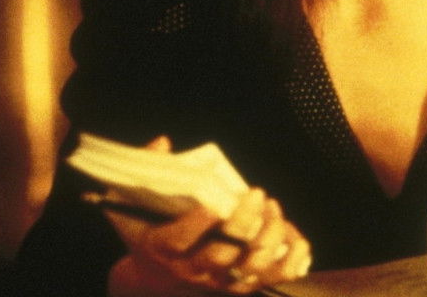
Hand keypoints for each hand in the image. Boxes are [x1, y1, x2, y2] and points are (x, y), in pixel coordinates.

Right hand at [107, 137, 311, 295]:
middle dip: (243, 225)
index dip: (198, 225)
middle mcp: (192, 268)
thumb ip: (147, 172)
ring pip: (250, 267)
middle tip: (257, 195)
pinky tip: (296, 238)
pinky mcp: (240, 285)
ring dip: (268, 238)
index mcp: (163, 247)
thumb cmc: (145, 230)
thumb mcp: (130, 203)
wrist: (155, 279)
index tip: (215, 204)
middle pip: (222, 255)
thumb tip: (163, 143)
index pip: (180, 241)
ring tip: (273, 208)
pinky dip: (290, 260)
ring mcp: (218, 280)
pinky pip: (272, 278)